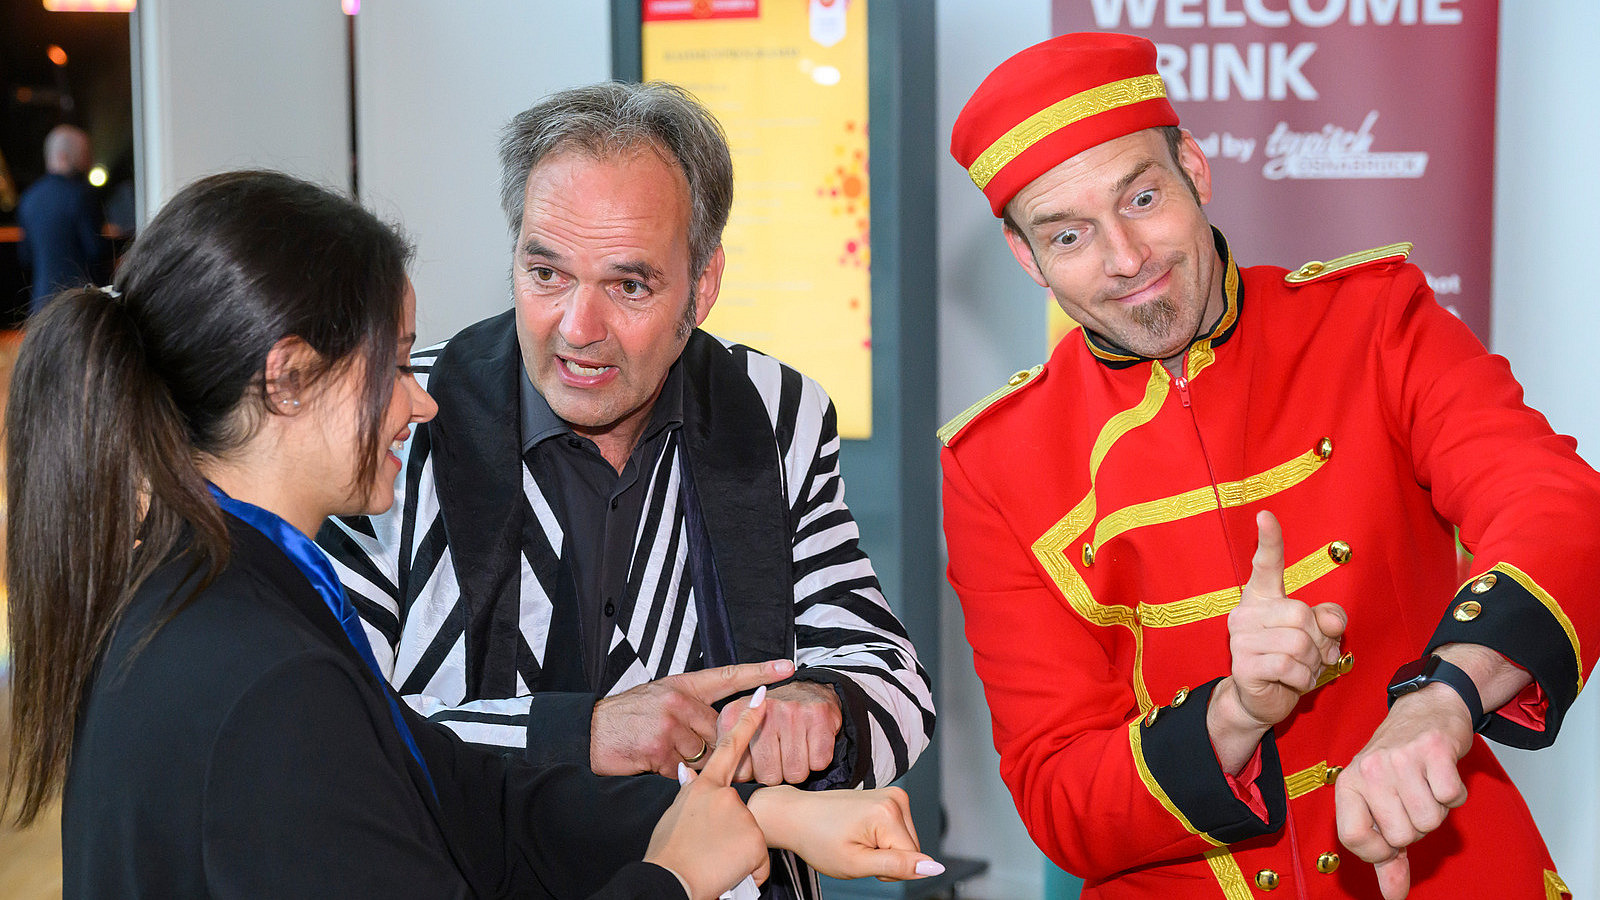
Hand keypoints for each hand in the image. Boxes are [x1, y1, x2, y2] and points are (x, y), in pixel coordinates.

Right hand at [592, 660, 794, 777]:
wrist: (590, 732)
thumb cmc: (628, 716)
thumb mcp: (661, 696)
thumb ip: (691, 706)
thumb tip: (721, 726)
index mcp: (684, 685)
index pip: (729, 676)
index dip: (760, 672)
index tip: (787, 668)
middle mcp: (680, 701)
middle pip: (719, 730)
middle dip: (709, 744)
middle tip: (683, 745)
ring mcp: (670, 725)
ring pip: (704, 754)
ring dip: (690, 762)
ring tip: (662, 751)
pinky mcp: (660, 751)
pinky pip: (684, 771)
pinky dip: (673, 773)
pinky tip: (653, 762)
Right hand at [646, 689, 771, 899]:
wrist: (668, 880)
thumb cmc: (667, 852)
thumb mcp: (674, 814)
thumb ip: (688, 791)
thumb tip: (688, 771)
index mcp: (704, 786)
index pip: (729, 747)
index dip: (749, 722)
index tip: (763, 699)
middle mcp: (724, 794)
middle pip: (742, 809)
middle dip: (731, 832)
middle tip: (708, 848)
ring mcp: (741, 814)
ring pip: (751, 835)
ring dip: (737, 853)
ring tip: (713, 861)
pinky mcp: (755, 837)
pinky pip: (759, 858)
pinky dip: (748, 870)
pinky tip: (727, 871)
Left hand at [716, 680, 841, 783]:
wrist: (809, 688)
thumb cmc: (771, 718)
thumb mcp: (739, 730)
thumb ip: (727, 754)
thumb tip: (724, 782)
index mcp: (734, 714)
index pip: (740, 773)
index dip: (754, 774)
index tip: (758, 760)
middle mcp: (761, 708)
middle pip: (769, 776)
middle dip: (777, 774)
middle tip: (780, 756)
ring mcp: (791, 710)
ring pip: (795, 772)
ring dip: (798, 769)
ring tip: (796, 750)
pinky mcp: (818, 715)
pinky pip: (819, 762)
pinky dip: (818, 761)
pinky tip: (812, 745)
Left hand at [747, 784, 943, 881]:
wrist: (797, 816)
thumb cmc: (818, 840)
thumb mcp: (856, 863)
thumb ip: (898, 866)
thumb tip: (934, 867)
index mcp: (889, 812)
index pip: (912, 860)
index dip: (888, 872)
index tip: (862, 859)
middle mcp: (896, 798)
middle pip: (912, 849)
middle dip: (887, 860)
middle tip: (856, 852)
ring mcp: (893, 795)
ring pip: (906, 842)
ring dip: (884, 850)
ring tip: (855, 841)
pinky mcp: (888, 797)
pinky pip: (898, 832)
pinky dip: (881, 840)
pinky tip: (859, 833)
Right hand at [1209, 511, 1346, 770]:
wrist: (1263, 698)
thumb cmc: (1290, 660)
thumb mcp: (1317, 635)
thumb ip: (1329, 619)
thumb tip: (1329, 619)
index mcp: (1263, 598)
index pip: (1266, 565)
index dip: (1269, 540)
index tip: (1266, 516)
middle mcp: (1245, 613)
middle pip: (1301, 613)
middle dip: (1318, 640)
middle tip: (1312, 655)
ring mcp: (1240, 639)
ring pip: (1298, 643)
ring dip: (1312, 663)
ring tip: (1302, 670)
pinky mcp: (1243, 666)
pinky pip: (1289, 667)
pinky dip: (1302, 679)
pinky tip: (1293, 681)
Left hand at [1335, 684, 1474, 898]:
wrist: (1424, 712)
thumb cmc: (1398, 763)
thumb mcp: (1380, 805)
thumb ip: (1385, 855)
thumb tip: (1394, 896)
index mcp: (1349, 785)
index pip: (1354, 839)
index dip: (1378, 850)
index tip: (1390, 840)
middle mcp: (1369, 770)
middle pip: (1402, 835)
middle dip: (1416, 826)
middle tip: (1413, 799)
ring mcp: (1400, 759)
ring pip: (1430, 820)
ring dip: (1437, 810)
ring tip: (1426, 786)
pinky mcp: (1433, 750)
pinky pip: (1452, 797)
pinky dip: (1455, 793)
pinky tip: (1441, 774)